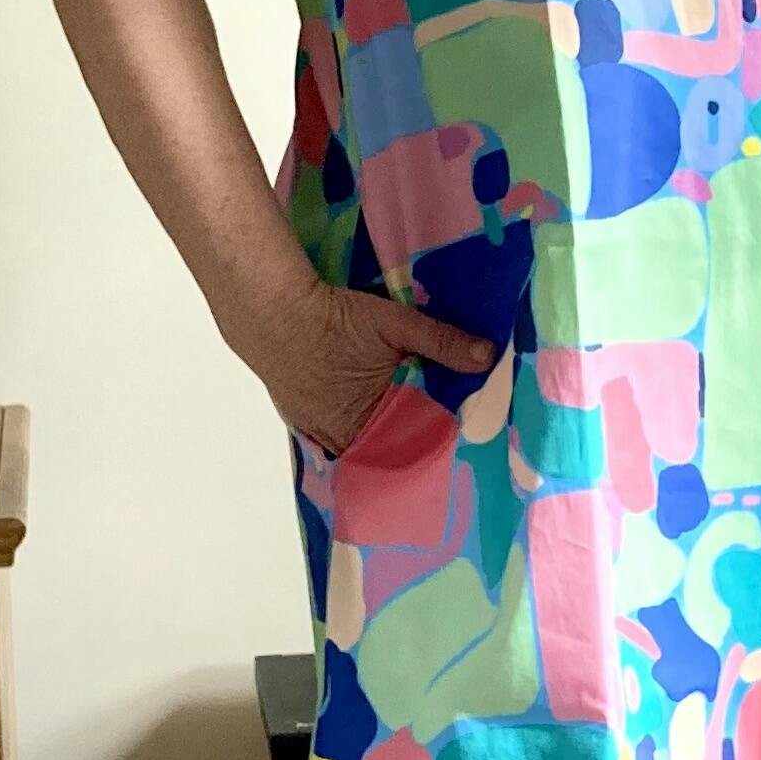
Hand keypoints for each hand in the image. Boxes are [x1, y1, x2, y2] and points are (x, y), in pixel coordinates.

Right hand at [268, 284, 497, 459]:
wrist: (272, 310)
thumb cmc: (335, 320)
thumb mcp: (396, 325)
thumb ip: (442, 343)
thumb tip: (488, 356)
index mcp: (369, 423)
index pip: (411, 446)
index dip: (432, 439)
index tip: (456, 434)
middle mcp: (341, 437)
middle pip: (382, 449)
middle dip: (407, 440)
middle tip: (436, 430)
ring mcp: (316, 429)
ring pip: (357, 443)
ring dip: (378, 434)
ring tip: (405, 423)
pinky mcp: (300, 417)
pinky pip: (332, 435)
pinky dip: (351, 428)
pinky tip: (365, 417)